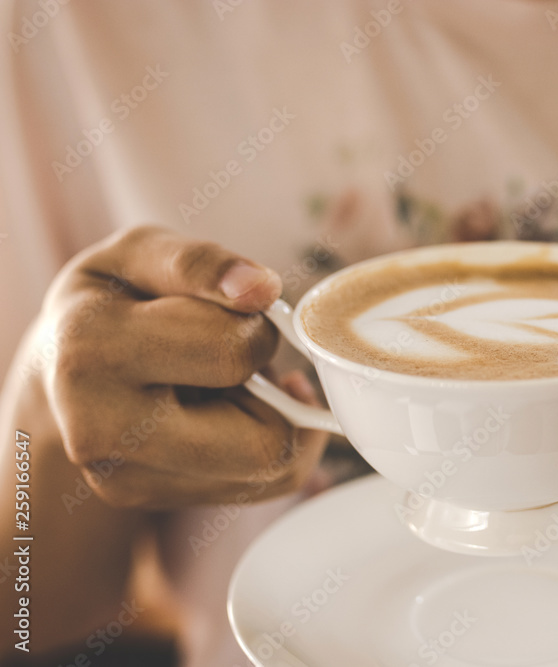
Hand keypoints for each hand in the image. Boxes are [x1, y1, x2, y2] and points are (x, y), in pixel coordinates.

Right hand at [35, 225, 327, 507]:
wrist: (61, 362)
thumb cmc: (113, 298)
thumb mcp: (145, 254)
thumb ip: (203, 263)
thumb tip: (261, 289)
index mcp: (93, 351)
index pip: (233, 353)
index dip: (258, 326)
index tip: (241, 310)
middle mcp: (98, 429)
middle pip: (262, 444)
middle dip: (275, 393)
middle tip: (242, 357)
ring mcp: (119, 478)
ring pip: (269, 469)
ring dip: (273, 421)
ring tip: (228, 383)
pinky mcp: (145, 499)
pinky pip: (259, 485)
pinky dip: (265, 444)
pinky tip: (226, 411)